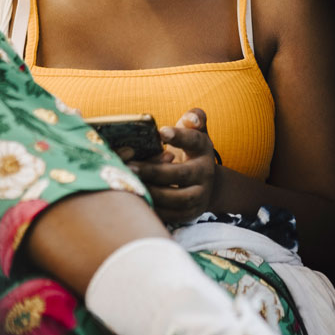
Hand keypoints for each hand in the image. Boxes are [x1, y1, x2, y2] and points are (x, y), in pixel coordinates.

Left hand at [123, 109, 217, 225]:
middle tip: (129, 166)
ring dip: (152, 192)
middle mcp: (204, 173)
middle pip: (181, 174)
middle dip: (154, 171)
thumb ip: (193, 119)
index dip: (180, 136)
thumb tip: (193, 118)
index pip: (194, 140)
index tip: (161, 132)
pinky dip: (154, 209)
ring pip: (177, 199)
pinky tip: (136, 200)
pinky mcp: (189, 214)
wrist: (205, 184)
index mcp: (203, 149)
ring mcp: (199, 196)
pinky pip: (171, 215)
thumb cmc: (189, 152)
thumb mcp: (193, 133)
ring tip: (130, 184)